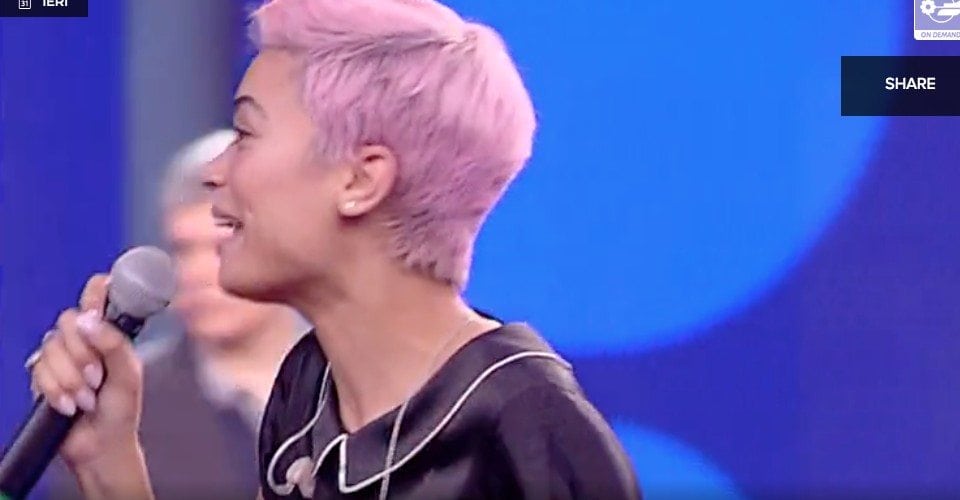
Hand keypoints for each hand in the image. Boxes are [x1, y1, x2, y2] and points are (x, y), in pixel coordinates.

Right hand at [28, 274, 144, 471]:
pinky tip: (69, 405)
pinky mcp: (43, 375)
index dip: (97, 291)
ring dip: (70, 378)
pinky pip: (38, 370)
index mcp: (110, 333)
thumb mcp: (128, 375)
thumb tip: (89, 320)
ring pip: (51, 347)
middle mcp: (84, 339)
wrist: (100, 445)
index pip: (99, 295)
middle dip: (82, 353)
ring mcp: (62, 357)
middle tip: (97, 377)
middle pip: (69, 321)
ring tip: (87, 398)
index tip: (99, 301)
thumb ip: (114, 344)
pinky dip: (55, 391)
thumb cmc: (121, 410)